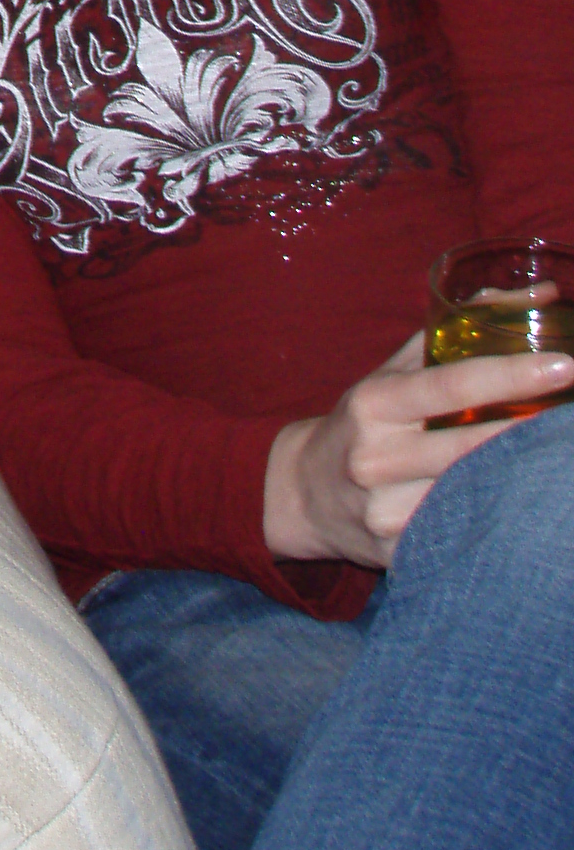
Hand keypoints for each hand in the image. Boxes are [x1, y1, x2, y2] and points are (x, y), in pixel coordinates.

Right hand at [263, 329, 573, 567]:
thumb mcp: (390, 374)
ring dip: (521, 478)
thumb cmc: (361, 423)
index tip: (564, 364)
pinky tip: (520, 504)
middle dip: (532, 431)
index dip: (512, 374)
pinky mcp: (399, 554)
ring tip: (557, 458)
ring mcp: (387, 510)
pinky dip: (498, 517)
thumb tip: (534, 296)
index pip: (451, 385)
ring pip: (475, 495)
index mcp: (373, 404)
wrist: (302, 493)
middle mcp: (377, 457)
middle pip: (471, 445)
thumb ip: (453, 335)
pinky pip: (464, 535)